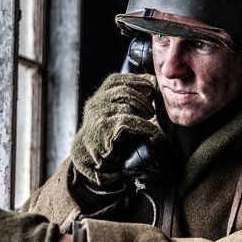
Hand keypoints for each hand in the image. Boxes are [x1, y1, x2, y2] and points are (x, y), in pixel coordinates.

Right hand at [70, 73, 160, 187]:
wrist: (91, 161)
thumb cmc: (106, 138)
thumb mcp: (113, 116)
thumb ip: (123, 103)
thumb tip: (147, 92)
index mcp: (98, 98)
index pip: (115, 80)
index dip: (134, 80)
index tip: (148, 88)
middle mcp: (96, 104)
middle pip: (123, 90)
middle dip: (142, 98)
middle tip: (151, 109)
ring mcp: (98, 116)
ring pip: (126, 104)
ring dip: (143, 110)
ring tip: (150, 118)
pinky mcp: (104, 129)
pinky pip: (128, 120)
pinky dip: (143, 125)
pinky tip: (151, 130)